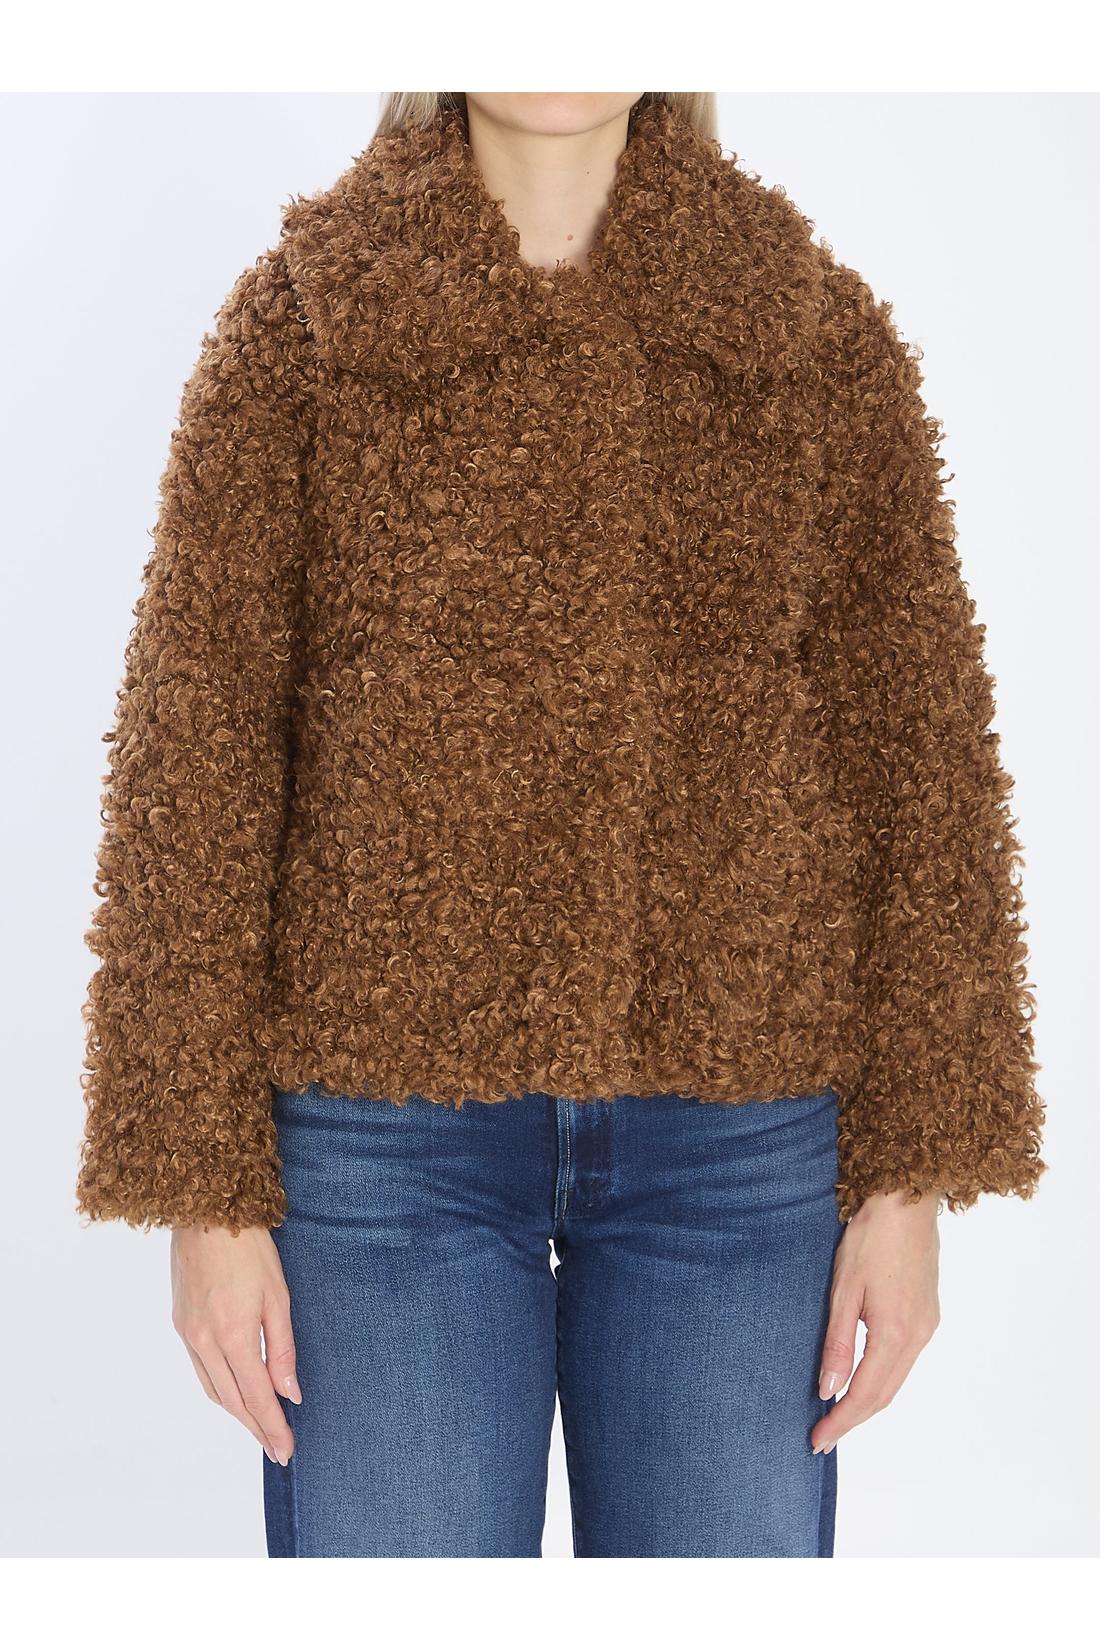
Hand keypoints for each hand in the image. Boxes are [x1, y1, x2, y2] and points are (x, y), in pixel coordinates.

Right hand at [170, 1224, 301, 1466]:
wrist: (205, 1212)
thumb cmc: (250, 1248)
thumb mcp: (279, 1295)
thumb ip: (283, 1349)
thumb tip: (289, 1393)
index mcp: (234, 1335)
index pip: (256, 1397)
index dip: (272, 1427)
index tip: (286, 1451)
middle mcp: (205, 1342)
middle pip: (233, 1401)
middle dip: (256, 1428)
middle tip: (277, 1449)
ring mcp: (188, 1334)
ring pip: (213, 1390)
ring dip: (237, 1414)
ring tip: (260, 1428)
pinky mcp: (180, 1324)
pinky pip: (201, 1370)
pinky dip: (220, 1390)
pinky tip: (235, 1394)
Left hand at [810, 1187, 941, 1454]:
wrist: (907, 1200)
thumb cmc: (871, 1237)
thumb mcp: (844, 1288)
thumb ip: (837, 1342)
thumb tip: (829, 1389)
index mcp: (896, 1334)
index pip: (865, 1395)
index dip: (840, 1421)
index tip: (816, 1441)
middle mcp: (918, 1336)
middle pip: (884, 1394)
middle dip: (853, 1419)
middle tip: (822, 1437)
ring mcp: (927, 1325)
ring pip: (896, 1379)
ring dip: (868, 1401)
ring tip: (837, 1414)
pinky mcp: (928, 1313)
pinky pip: (904, 1360)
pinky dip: (881, 1378)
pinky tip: (861, 1378)